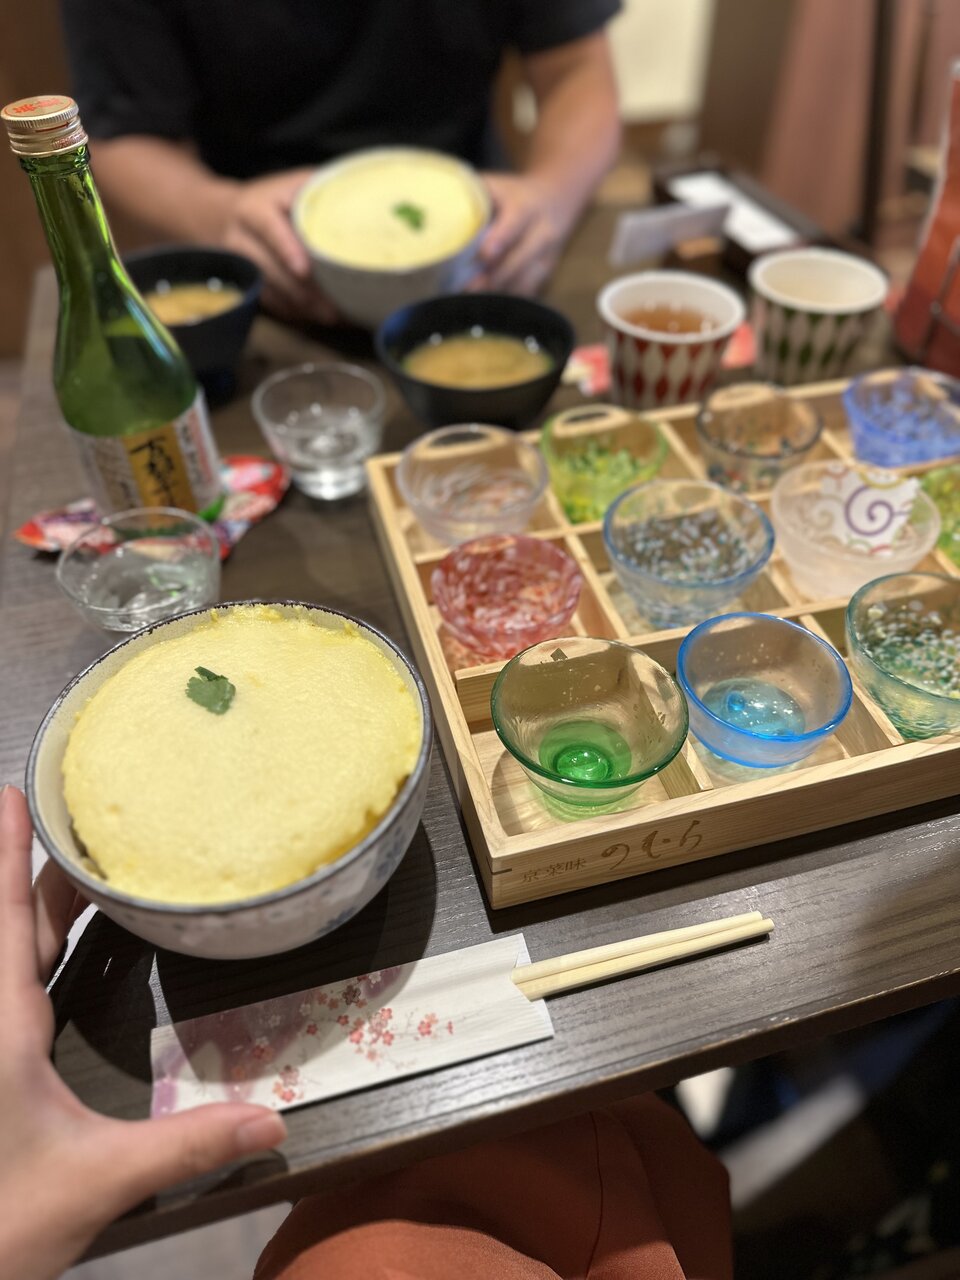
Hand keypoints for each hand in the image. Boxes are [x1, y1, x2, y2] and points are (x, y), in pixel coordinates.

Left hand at [0, 786, 286, 1279]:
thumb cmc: (0, 1224)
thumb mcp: (97, 1183)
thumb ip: (186, 1145)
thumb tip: (274, 1120)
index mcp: (3, 1027)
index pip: (5, 920)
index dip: (8, 855)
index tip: (10, 795)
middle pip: (11, 929)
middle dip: (42, 873)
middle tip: (78, 820)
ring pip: (6, 959)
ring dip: (34, 911)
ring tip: (75, 870)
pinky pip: (9, 990)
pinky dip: (30, 955)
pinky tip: (55, 960)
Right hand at [220, 170, 339, 324]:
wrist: (223, 216)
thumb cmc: (273, 199)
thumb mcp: (292, 185)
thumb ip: (320, 190)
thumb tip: (367, 201)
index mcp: (255, 209)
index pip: (269, 230)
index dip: (286, 249)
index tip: (303, 270)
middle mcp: (241, 238)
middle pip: (270, 270)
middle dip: (303, 291)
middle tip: (333, 308)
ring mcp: (240, 266)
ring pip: (271, 291)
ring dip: (302, 307)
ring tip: (333, 317)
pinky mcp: (245, 285)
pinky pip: (270, 304)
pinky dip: (295, 313)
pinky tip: (318, 317)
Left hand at [470, 173, 573, 294]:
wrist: (556, 200)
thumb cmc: (512, 194)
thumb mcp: (497, 185)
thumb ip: (472, 194)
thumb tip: (432, 209)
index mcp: (526, 208)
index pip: (514, 225)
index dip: (500, 240)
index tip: (483, 255)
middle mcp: (541, 234)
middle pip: (519, 261)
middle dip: (493, 278)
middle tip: (467, 289)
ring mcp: (546, 257)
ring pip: (524, 281)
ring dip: (497, 294)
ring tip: (470, 302)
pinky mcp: (546, 274)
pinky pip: (526, 292)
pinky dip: (506, 300)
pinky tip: (485, 306)